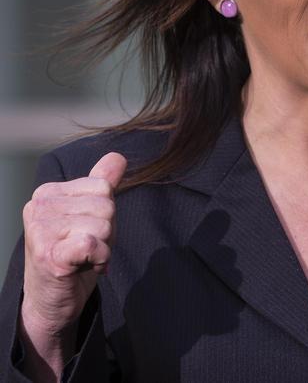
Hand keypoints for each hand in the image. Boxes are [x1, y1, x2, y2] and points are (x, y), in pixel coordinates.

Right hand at [21, 152, 126, 335]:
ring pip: (103, 225)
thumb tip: (118, 157)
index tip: (87, 230)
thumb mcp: (90, 213)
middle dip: (106, 231)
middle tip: (86, 248)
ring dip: (103, 247)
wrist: (51, 300)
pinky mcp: (49, 256)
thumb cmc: (73, 253)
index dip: (106, 212)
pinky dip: (100, 258)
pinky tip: (85, 267)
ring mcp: (41, 231)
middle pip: (105, 206)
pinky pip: (93, 244)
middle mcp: (39, 207)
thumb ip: (102, 183)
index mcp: (48, 192)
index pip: (103, 187)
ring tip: (83, 258)